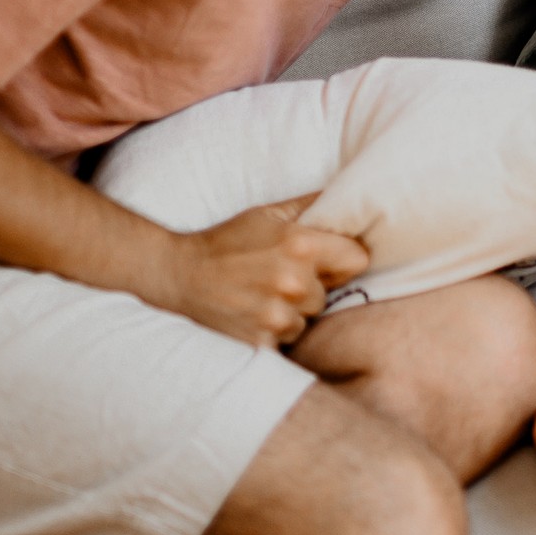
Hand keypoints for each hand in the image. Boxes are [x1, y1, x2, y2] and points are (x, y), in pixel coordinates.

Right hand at [152, 196, 369, 346]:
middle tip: (280, 277)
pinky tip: (253, 313)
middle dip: (314, 286)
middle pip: (331, 293)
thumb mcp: (268, 214)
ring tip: (262, 296)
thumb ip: (313, 205)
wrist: (178, 274)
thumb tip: (350, 193)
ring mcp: (278, 315)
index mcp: (302, 246)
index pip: (358, 259)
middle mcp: (294, 282)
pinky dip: (274, 330)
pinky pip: (287, 338)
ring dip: (292, 311)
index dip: (343, 259)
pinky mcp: (262, 341)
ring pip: (308, 318)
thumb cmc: (226, 241)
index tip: (326, 260)